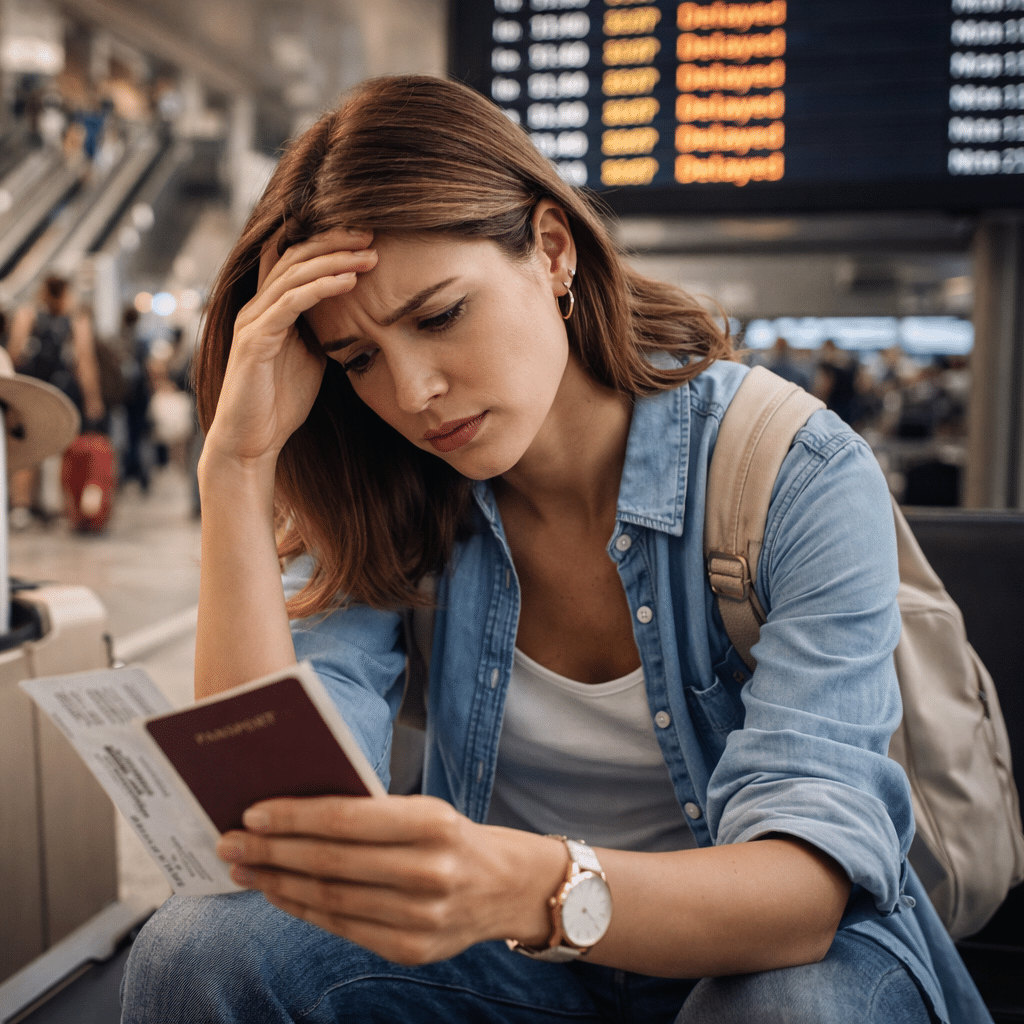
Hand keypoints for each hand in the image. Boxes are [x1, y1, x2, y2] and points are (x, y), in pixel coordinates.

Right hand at [206, 226, 377, 467]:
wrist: (252, 442)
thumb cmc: (280, 402)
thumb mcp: (310, 357)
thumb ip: (321, 331)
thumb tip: (352, 316)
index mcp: (270, 308)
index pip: (295, 259)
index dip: (327, 242)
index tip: (366, 237)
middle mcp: (257, 307)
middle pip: (295, 255)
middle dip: (334, 241)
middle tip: (371, 233)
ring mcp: (253, 322)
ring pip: (294, 274)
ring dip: (335, 260)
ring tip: (368, 254)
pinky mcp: (255, 341)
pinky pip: (290, 303)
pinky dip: (321, 288)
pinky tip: (349, 281)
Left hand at [216, 794, 563, 964]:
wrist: (506, 886)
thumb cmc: (451, 836)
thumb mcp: (424, 809)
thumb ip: (369, 812)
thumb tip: (292, 811)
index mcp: (434, 823)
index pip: (348, 819)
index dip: (295, 816)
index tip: (252, 811)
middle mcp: (430, 872)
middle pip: (331, 863)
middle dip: (272, 850)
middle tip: (231, 840)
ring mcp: (421, 917)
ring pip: (330, 899)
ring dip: (277, 883)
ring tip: (244, 867)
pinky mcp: (411, 950)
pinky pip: (342, 927)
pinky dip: (302, 909)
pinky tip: (278, 893)